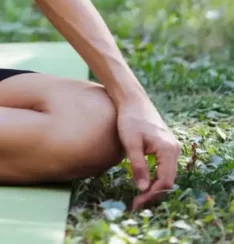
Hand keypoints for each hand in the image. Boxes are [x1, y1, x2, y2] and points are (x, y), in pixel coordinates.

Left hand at [116, 95, 179, 209]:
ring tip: (139, 197)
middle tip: (136, 204)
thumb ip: (138, 166)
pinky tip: (144, 184)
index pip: (165, 181)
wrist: (132, 99)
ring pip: (167, 175)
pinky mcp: (166, 146)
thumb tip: (143, 190)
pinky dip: (156, 178)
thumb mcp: (131, 143)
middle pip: (168, 181)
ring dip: (155, 188)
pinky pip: (164, 168)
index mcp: (168, 149)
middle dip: (153, 194)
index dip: (152, 195)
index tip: (137, 203)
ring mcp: (172, 147)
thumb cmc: (129, 118)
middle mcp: (174, 149)